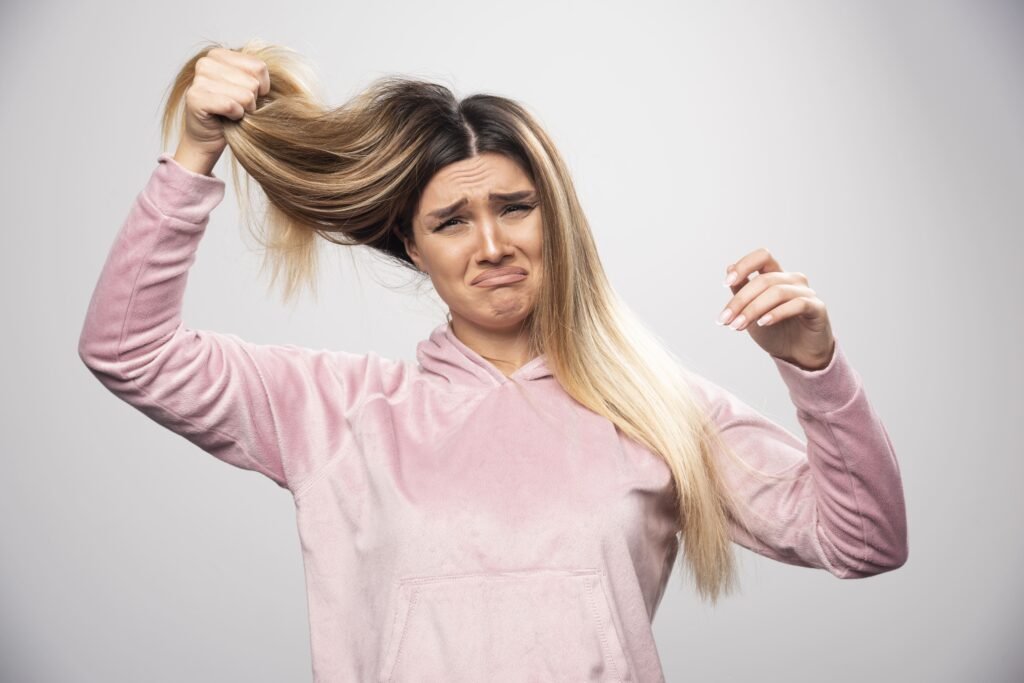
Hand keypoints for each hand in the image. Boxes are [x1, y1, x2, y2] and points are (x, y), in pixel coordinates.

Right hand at [174, 47, 270, 172]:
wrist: (209, 137)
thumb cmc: (232, 113)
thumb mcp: (249, 88)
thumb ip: (259, 76)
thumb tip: (291, 78)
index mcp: (220, 55)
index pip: (259, 67)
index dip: (262, 88)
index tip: (248, 97)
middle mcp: (206, 62)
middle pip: (253, 82)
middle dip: (252, 101)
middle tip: (238, 108)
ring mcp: (198, 79)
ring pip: (245, 95)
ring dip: (243, 110)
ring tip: (231, 113)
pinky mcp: (195, 97)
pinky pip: (232, 105)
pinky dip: (234, 116)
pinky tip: (226, 118)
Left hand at [715, 248, 835, 370]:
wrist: (797, 354)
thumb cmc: (775, 331)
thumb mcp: (751, 312)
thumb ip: (742, 290)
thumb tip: (729, 267)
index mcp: (776, 276)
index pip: (762, 257)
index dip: (744, 265)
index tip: (726, 283)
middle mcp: (792, 280)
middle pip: (764, 280)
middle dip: (740, 300)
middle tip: (726, 320)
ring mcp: (806, 292)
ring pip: (777, 292)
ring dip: (753, 309)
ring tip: (738, 326)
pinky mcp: (817, 308)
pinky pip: (797, 304)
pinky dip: (777, 313)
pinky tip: (763, 323)